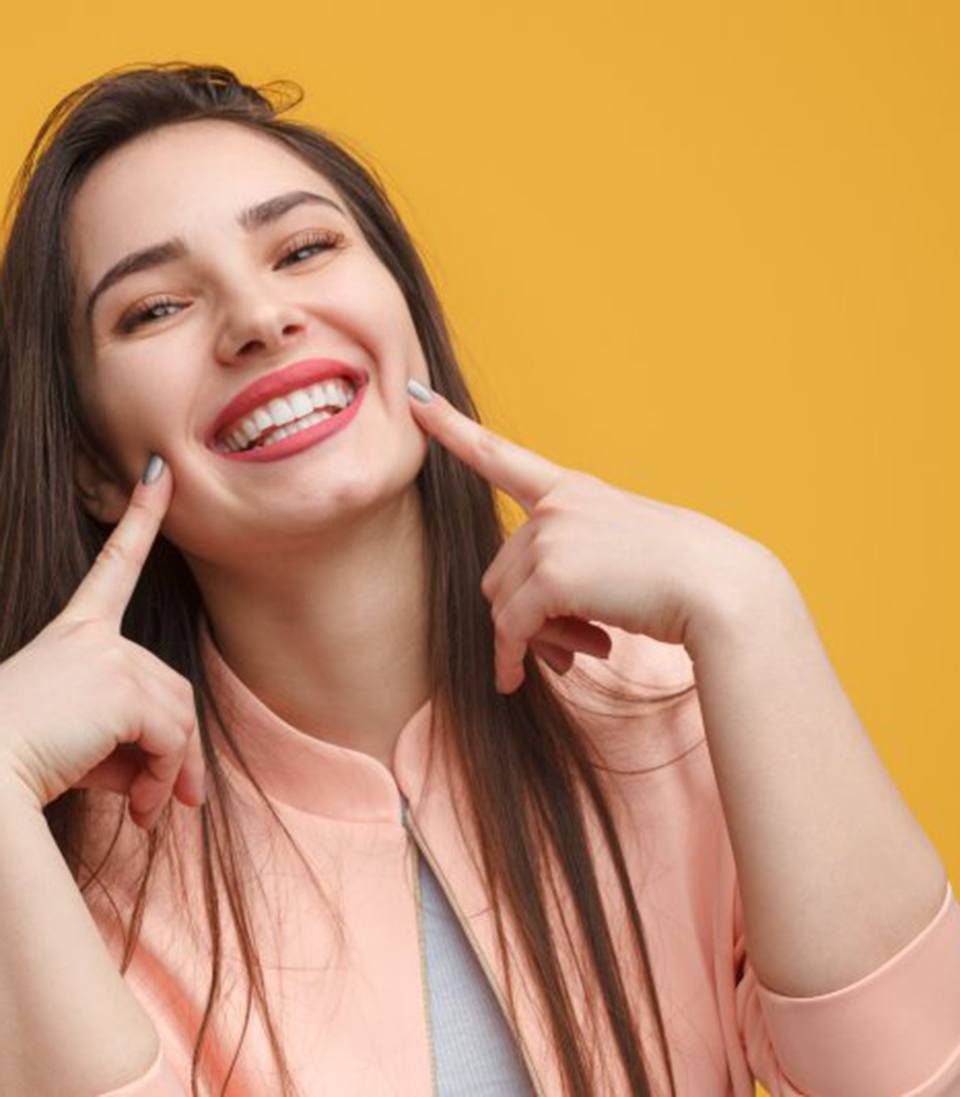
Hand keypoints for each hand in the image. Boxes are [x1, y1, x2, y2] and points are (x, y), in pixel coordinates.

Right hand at [0, 456, 206, 828]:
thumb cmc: (19, 766)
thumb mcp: (80, 749)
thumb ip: (128, 747)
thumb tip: (170, 783)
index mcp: (73, 634)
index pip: (114, 565)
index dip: (140, 518)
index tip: (162, 475)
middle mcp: (94, 635)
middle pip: (172, 686)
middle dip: (182, 750)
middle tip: (178, 802)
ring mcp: (109, 656)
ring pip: (178, 715)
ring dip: (174, 771)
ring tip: (151, 812)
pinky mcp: (121, 686)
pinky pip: (172, 736)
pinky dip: (167, 777)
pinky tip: (142, 810)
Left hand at [407, 380, 779, 692]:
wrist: (720, 589)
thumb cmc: (681, 578)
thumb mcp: (619, 558)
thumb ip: (567, 572)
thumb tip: (521, 629)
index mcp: (573, 491)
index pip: (501, 455)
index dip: (453, 427)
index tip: (415, 396)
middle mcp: (556, 505)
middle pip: (500, 572)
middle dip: (522, 618)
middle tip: (566, 651)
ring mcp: (553, 534)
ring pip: (503, 603)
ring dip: (528, 641)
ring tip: (575, 657)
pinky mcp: (553, 573)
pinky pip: (512, 627)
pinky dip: (512, 658)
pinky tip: (521, 679)